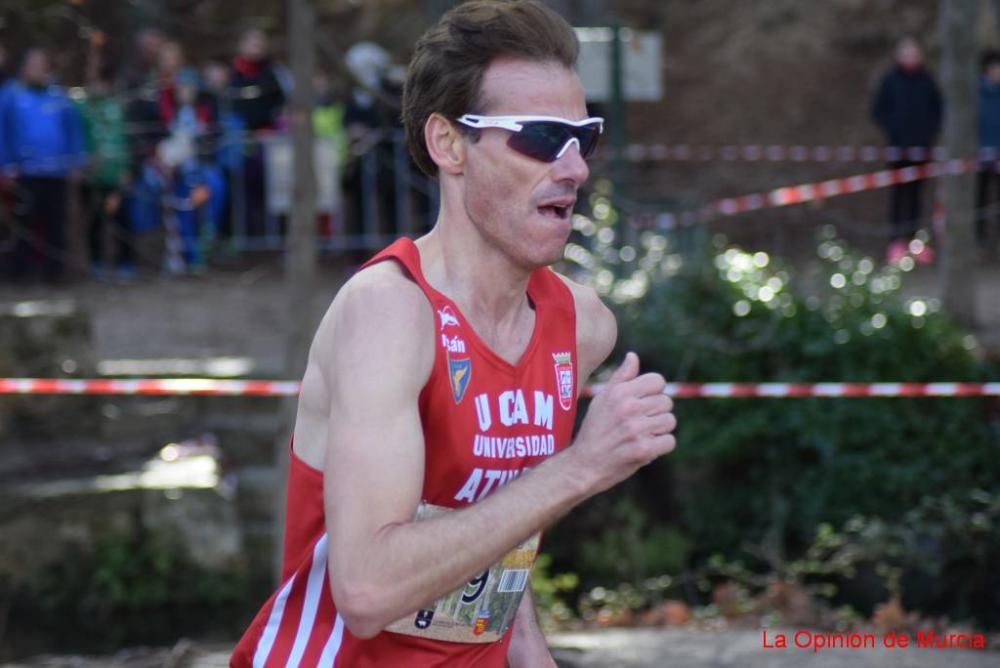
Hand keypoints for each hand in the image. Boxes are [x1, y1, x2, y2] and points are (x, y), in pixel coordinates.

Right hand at [571, 352, 675, 493]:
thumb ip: (621, 378)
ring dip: (659, 430)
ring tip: (642, 435)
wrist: (583, 465)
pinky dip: (661, 446)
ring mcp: (636, 429)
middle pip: (666, 402)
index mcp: (619, 392)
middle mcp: (628, 408)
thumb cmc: (594, 430)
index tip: (644, 403)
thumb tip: (633, 356)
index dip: (654, 392)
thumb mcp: (601, 399)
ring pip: (670, 421)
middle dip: (657, 413)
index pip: (657, 381)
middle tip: (641, 423)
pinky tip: (646, 447)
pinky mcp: (643, 450)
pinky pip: (670, 441)